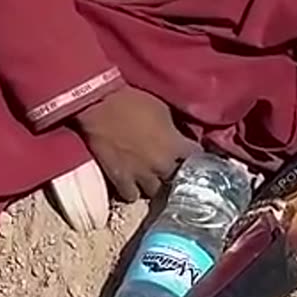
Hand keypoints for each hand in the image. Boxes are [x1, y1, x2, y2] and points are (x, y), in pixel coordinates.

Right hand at [71, 85, 199, 202]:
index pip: (197, 158)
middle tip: (168, 166)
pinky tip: (131, 183)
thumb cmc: (131, 100)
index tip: (188, 152)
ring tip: (149, 177)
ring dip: (154, 184)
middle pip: (177, 180)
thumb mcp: (162, 109)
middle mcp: (162, 165)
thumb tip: (179, 137)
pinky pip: (131, 196)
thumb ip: (174, 128)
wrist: (99, 104)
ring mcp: (140, 175)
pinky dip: (132, 190)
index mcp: (175, 145)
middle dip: (174, 173)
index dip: (193, 155)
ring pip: (155, 192)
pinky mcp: (120, 179)